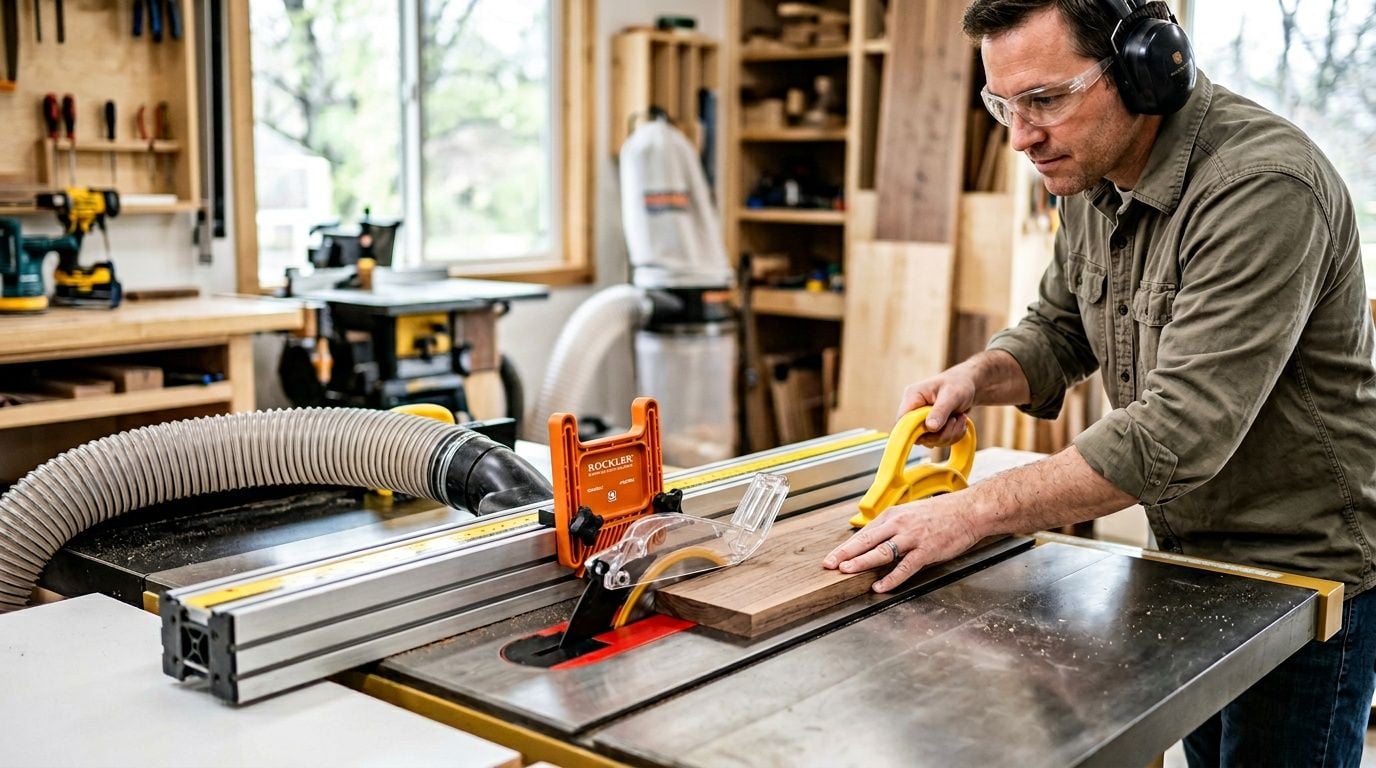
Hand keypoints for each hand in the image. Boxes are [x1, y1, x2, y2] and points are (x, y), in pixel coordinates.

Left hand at [821, 494, 980, 592]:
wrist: (969, 511)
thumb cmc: (941, 514)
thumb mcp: (911, 514)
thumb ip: (892, 528)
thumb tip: (873, 542)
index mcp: (893, 516)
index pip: (863, 533)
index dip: (845, 547)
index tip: (831, 557)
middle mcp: (900, 524)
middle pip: (866, 541)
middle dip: (845, 553)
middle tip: (829, 564)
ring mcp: (913, 537)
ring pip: (882, 551)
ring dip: (862, 562)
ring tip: (846, 571)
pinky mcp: (927, 550)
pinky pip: (905, 567)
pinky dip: (891, 578)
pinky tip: (880, 586)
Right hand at [896, 368, 977, 447]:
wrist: (968, 385)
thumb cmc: (958, 383)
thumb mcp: (951, 395)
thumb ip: (940, 411)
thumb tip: (930, 427)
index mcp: (913, 397)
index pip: (902, 420)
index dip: (913, 430)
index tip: (933, 430)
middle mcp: (914, 410)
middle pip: (917, 435)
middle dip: (939, 434)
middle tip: (955, 420)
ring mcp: (922, 420)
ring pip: (930, 440)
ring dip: (949, 434)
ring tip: (960, 419)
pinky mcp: (931, 428)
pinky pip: (938, 441)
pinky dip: (952, 436)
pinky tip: (959, 422)